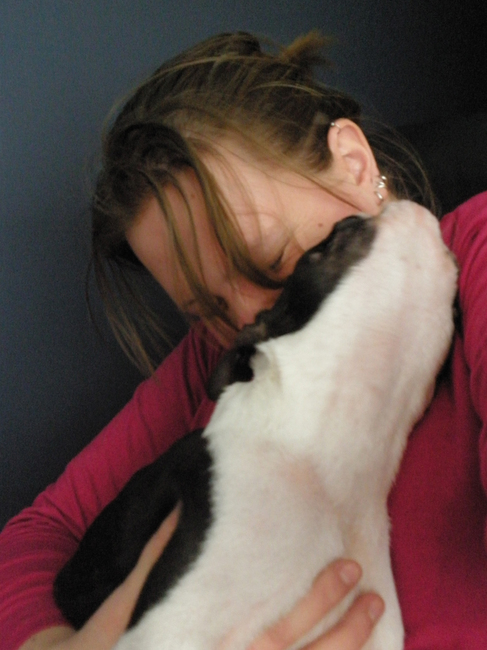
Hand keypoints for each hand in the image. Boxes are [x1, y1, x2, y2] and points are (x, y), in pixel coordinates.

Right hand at [21, 510, 382, 649]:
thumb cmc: (105, 645)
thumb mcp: (127, 604)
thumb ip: (157, 560)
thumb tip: (181, 508)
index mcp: (208, 648)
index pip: (278, 633)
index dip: (318, 602)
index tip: (347, 569)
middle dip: (342, 629)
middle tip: (371, 593)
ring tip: (371, 616)